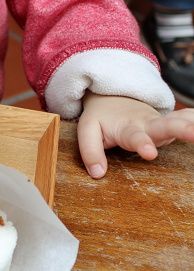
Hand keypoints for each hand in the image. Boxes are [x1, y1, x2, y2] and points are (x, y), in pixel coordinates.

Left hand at [77, 91, 193, 177]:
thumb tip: (98, 173)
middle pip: (166, 125)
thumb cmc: (101, 117)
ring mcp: (161, 124)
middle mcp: (148, 124)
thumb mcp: (87, 130)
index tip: (150, 153)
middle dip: (181, 129)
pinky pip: (185, 119)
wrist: (112, 98)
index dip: (142, 144)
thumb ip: (90, 151)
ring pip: (180, 120)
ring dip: (192, 124)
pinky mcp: (169, 125)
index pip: (135, 137)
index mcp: (128, 127)